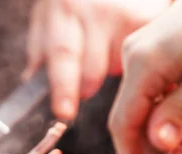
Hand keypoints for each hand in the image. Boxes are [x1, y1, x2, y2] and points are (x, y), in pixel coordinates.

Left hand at [24, 0, 171, 119]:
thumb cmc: (74, 0)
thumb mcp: (48, 16)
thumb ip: (39, 51)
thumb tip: (30, 85)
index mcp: (65, 12)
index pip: (63, 55)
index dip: (63, 88)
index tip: (64, 113)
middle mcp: (97, 12)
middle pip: (93, 73)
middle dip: (85, 86)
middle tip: (83, 81)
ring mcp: (126, 16)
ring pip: (118, 69)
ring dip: (110, 69)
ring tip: (105, 48)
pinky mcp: (150, 20)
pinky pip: (140, 58)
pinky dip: (133, 61)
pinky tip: (124, 45)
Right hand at [108, 0, 181, 153]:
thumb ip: (180, 111)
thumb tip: (158, 145)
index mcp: (143, 65)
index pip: (123, 123)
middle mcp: (132, 61)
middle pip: (132, 121)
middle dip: (158, 150)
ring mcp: (137, 59)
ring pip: (144, 112)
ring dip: (171, 132)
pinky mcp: (147, 60)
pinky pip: (151, 98)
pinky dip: (172, 113)